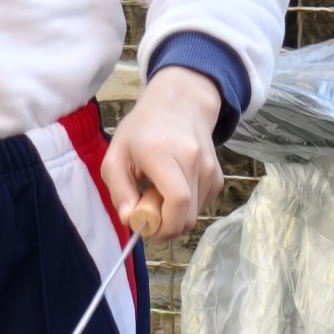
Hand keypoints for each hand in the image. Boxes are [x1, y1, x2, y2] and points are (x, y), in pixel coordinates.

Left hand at [102, 68, 226, 241]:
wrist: (179, 105)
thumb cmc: (142, 130)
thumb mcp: (116, 155)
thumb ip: (119, 189)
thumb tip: (129, 220)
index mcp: (163, 153)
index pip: (178, 199)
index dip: (165, 225)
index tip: (147, 229)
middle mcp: (193, 160)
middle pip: (188, 215)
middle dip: (167, 227)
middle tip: (148, 215)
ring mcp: (210, 168)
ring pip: (195, 214)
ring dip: (176, 216)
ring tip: (159, 193)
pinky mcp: (217, 176)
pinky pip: (202, 206)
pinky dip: (187, 208)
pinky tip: (174, 189)